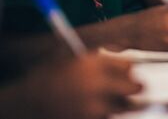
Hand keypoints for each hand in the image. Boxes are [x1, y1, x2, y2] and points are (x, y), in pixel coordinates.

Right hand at [22, 54, 140, 118]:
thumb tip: (124, 58)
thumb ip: (96, 58)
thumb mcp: (70, 59)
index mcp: (91, 64)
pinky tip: (98, 108)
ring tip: (117, 100)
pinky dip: (108, 114)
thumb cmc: (48, 78)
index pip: (128, 65)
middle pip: (134, 86)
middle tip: (136, 87)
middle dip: (136, 87)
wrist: (26, 104)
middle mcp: (95, 85)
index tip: (129, 72)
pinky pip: (110, 117)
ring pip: (125, 106)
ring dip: (124, 103)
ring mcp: (94, 107)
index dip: (129, 69)